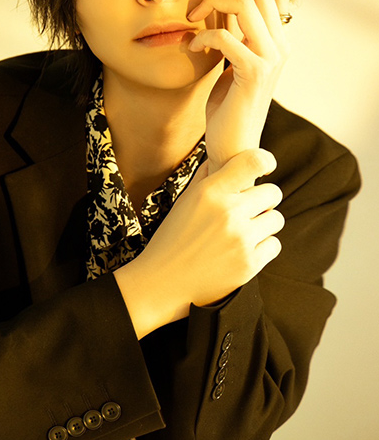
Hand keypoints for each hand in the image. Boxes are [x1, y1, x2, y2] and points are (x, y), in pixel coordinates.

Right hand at [114, 148, 283, 337]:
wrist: (163, 281)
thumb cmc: (172, 237)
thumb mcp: (184, 201)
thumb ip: (205, 176)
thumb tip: (222, 158)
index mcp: (210, 193)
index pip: (254, 162)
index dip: (265, 161)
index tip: (265, 168)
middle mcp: (228, 213)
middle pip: (273, 192)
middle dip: (264, 199)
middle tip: (251, 208)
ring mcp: (241, 239)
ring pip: (277, 219)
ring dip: (265, 224)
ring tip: (245, 230)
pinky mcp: (249, 264)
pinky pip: (274, 245)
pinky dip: (263, 246)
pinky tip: (244, 249)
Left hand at [188, 0, 290, 174]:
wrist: (232, 144)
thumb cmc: (228, 105)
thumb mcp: (232, 60)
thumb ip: (233, 32)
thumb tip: (221, 2)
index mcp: (277, 39)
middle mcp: (280, 46)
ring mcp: (270, 59)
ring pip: (244, 5)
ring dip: (211, 5)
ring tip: (193, 19)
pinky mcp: (253, 74)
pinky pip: (225, 37)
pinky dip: (203, 36)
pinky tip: (192, 47)